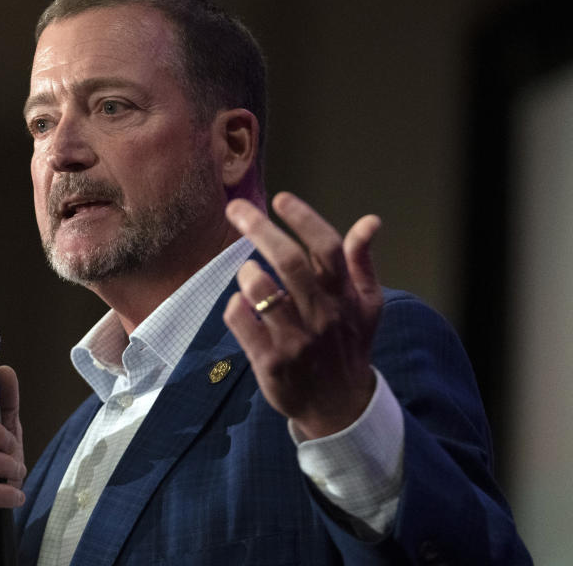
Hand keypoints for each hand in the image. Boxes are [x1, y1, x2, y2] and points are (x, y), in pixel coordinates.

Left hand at [223, 193, 382, 438]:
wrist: (339, 406)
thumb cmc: (347, 344)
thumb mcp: (367, 305)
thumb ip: (362, 262)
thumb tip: (370, 221)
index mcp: (344, 297)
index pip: (328, 248)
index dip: (304, 218)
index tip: (281, 198)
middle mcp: (321, 316)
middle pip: (288, 261)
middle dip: (259, 228)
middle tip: (236, 209)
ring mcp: (295, 340)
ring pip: (261, 291)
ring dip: (247, 272)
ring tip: (248, 271)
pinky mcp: (270, 362)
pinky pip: (241, 321)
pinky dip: (235, 305)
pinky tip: (241, 305)